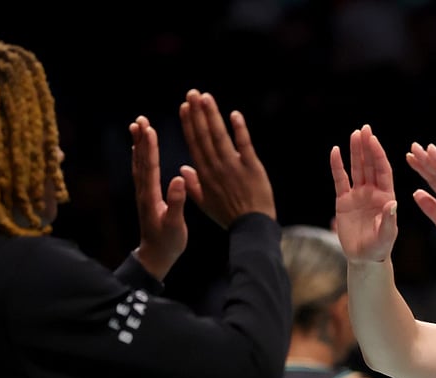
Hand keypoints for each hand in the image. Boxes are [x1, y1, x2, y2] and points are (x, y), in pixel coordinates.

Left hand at [129, 115, 186, 280]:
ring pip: (138, 164)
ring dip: (137, 144)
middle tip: (140, 120)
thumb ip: (176, 202)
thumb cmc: (168, 242)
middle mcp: (143, 192)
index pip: (150, 167)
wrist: (155, 256)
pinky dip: (139, 156)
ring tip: (137, 126)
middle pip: (140, 161)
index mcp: (151, 197)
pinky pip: (140, 171)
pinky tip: (138, 148)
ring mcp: (142, 194)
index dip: (149, 148)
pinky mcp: (145, 196)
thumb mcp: (175, 225)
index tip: (149, 129)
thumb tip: (178, 179)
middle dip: (140, 140)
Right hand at [178, 90, 273, 227]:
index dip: (189, 124)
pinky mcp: (252, 167)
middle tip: (192, 93)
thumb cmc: (228, 216)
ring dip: (212, 116)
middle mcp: (216, 167)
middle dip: (197, 113)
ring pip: (220, 136)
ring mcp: (234, 166)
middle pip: (204, 136)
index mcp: (204, 174)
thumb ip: (193, 185)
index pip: (194, 144)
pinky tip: (234, 114)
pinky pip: (244, 145)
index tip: (184, 107)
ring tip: (206, 97)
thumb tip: (183, 168)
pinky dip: (239, 129)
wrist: (251, 227)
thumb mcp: (205, 204)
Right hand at [330, 124, 397, 262]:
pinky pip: (340, 180)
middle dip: (367, 147)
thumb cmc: (380, 247)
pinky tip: (335, 151)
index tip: (374, 140)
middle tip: (364, 129)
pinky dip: (337, 166)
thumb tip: (392, 203)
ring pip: (356, 168)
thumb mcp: (387, 235)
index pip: (383, 171)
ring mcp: (358, 194)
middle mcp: (373, 191)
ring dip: (355, 151)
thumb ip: (389, 220)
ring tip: (354, 134)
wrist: (364, 257)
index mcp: (386, 196)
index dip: (378, 155)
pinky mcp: (344, 201)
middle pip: (370, 165)